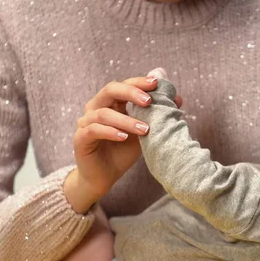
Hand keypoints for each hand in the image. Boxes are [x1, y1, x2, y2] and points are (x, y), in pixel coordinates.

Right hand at [64, 76, 182, 212]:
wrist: (104, 178)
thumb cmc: (122, 153)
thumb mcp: (143, 133)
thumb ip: (156, 115)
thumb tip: (179, 98)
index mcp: (110, 103)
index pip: (124, 84)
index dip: (139, 82)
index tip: (156, 83)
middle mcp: (95, 108)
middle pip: (110, 90)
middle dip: (131, 93)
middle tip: (149, 101)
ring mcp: (85, 122)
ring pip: (104, 113)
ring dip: (126, 120)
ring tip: (145, 129)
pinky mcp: (80, 138)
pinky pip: (94, 130)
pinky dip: (110, 132)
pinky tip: (124, 137)